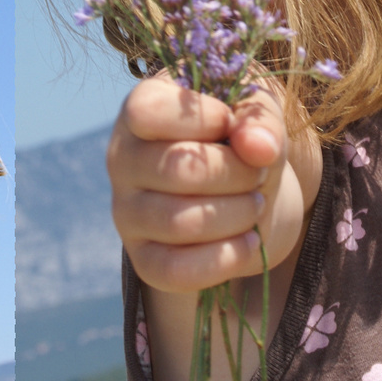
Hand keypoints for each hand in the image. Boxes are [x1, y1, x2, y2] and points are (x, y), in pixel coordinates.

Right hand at [107, 77, 317, 293]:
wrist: (241, 186)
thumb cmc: (240, 133)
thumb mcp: (255, 109)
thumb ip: (260, 118)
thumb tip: (260, 148)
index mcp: (139, 109)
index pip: (148, 112)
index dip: (202, 119)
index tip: (232, 124)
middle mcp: (122, 160)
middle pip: (177, 170)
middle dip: (238, 173)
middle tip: (259, 172)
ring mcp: (127, 212)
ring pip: (180, 222)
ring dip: (238, 214)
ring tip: (257, 203)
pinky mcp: (144, 258)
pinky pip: (176, 271)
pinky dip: (226, 258)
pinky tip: (251, 241)